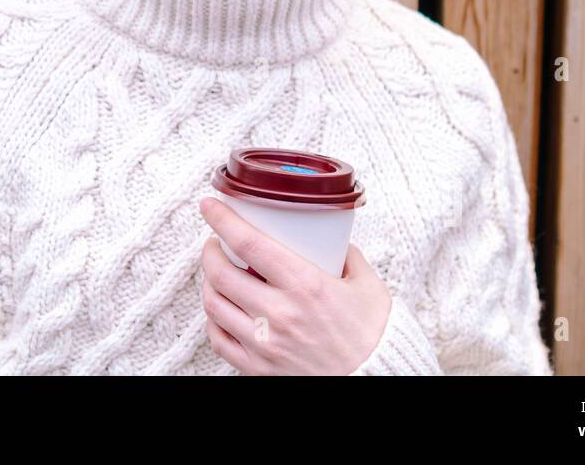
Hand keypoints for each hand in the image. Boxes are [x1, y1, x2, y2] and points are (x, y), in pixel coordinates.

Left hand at [199, 196, 391, 374]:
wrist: (376, 379)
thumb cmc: (374, 338)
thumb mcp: (367, 286)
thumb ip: (346, 257)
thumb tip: (330, 240)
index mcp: (306, 286)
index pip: (249, 243)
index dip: (223, 220)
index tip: (211, 206)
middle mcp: (281, 314)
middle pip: (221, 273)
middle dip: (210, 251)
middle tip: (215, 242)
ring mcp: (266, 344)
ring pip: (214, 305)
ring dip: (208, 282)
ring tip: (216, 272)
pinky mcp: (259, 369)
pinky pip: (219, 340)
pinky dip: (213, 320)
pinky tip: (222, 309)